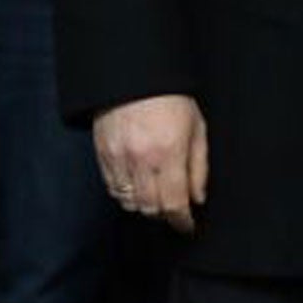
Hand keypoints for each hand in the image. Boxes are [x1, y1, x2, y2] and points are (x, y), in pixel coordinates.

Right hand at [94, 94, 206, 232]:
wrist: (135, 76)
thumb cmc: (171, 99)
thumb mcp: (197, 128)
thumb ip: (199, 166)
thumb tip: (198, 198)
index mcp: (169, 153)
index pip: (174, 203)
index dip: (182, 221)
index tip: (187, 225)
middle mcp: (142, 160)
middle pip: (151, 208)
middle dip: (165, 215)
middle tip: (174, 211)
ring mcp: (120, 159)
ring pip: (130, 202)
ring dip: (145, 207)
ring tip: (156, 198)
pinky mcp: (103, 155)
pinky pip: (113, 188)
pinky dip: (126, 195)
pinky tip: (137, 188)